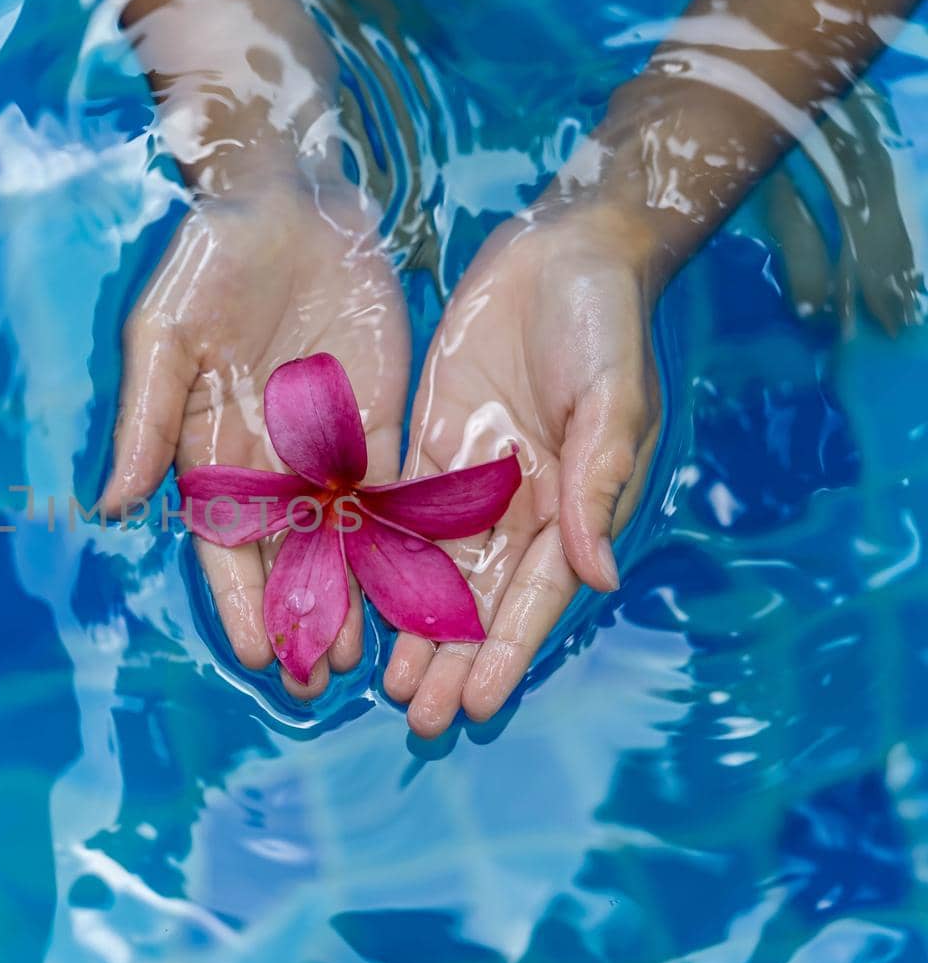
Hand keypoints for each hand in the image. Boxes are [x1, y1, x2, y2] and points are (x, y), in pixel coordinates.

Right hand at [102, 169, 411, 697]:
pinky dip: (399, 540)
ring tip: (364, 654)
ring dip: (350, 595)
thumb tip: (110, 504)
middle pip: (283, 555)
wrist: (286, 194)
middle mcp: (267, 460)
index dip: (238, 596)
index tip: (255, 650)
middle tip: (315, 677)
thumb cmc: (208, 259)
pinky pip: (391, 491)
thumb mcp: (164, 335)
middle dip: (297, 614)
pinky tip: (413, 585)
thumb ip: (145, 420)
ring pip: (339, 539)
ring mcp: (325, 443)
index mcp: (210, 448)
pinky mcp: (378, 418)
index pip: (223, 541)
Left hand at [386, 202, 661, 736]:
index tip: (477, 703)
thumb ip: (596, 484)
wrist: (562, 247)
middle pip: (477, 600)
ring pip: (432, 569)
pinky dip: (374, 557)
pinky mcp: (426, 445)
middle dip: (448, 658)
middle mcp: (516, 506)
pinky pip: (394, 512)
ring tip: (383, 682)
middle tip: (415, 715)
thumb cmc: (605, 321)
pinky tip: (348, 596)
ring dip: (409, 626)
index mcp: (569, 505)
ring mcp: (468, 480)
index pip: (533, 596)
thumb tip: (598, 575)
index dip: (505, 652)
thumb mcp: (613, 400)